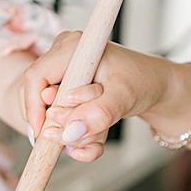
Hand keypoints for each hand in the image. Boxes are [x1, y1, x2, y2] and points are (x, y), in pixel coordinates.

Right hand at [22, 34, 179, 163]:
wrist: (156, 87)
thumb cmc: (143, 81)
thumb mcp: (125, 97)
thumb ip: (99, 114)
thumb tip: (71, 130)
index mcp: (73, 48)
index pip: (35, 78)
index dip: (34, 108)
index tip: (43, 134)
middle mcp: (63, 57)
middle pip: (38, 98)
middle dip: (58, 125)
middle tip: (80, 138)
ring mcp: (64, 74)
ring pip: (48, 112)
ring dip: (71, 132)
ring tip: (97, 137)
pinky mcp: (66, 89)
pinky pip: (59, 117)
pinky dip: (76, 134)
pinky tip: (93, 143)